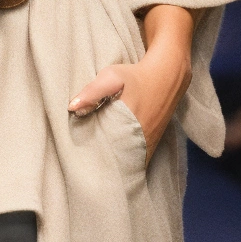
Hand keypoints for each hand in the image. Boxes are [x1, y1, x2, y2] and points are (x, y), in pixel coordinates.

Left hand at [68, 5, 193, 158]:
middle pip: (117, 162)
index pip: (107, 154)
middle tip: (86, 166)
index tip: (81, 163)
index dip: (93, 160)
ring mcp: (149, 144)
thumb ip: (92, 92)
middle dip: (102, 165)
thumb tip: (72, 108)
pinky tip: (115, 156)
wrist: (168, 74)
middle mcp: (141, 140)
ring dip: (115, 163)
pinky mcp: (153, 142)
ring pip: (128, 161)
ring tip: (98, 164)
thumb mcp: (112, 77)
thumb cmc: (136, 75)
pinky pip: (138, 157)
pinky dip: (126, 159)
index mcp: (127, 128)